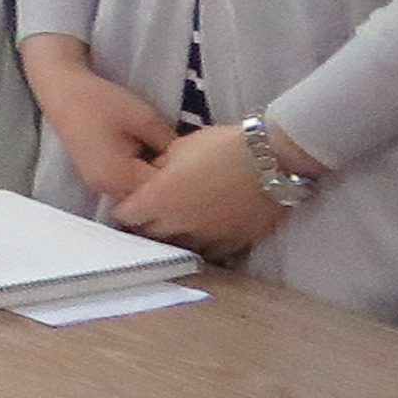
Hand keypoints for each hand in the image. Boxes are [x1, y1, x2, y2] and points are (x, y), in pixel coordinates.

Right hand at [23, 48, 178, 210]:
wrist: (63, 90)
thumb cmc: (100, 102)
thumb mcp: (146, 120)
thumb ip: (171, 146)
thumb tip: (188, 162)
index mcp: (118, 177)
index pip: (162, 193)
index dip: (182, 179)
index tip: (197, 163)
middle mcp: (104, 188)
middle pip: (148, 198)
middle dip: (167, 184)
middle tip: (186, 163)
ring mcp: (97, 184)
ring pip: (136, 193)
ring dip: (152, 180)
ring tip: (167, 159)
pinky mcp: (96, 176)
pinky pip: (124, 185)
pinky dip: (139, 175)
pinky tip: (148, 157)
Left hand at [112, 120, 295, 260]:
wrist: (273, 160)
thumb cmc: (224, 147)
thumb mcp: (180, 146)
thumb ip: (160, 166)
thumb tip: (155, 174)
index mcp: (158, 201)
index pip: (125, 215)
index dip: (124, 208)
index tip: (128, 202)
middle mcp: (178, 225)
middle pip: (148, 235)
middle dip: (145, 225)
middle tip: (148, 214)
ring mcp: (206, 237)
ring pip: (179, 246)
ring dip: (174, 237)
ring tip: (177, 224)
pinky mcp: (234, 243)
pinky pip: (211, 251)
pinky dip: (205, 243)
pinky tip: (206, 231)